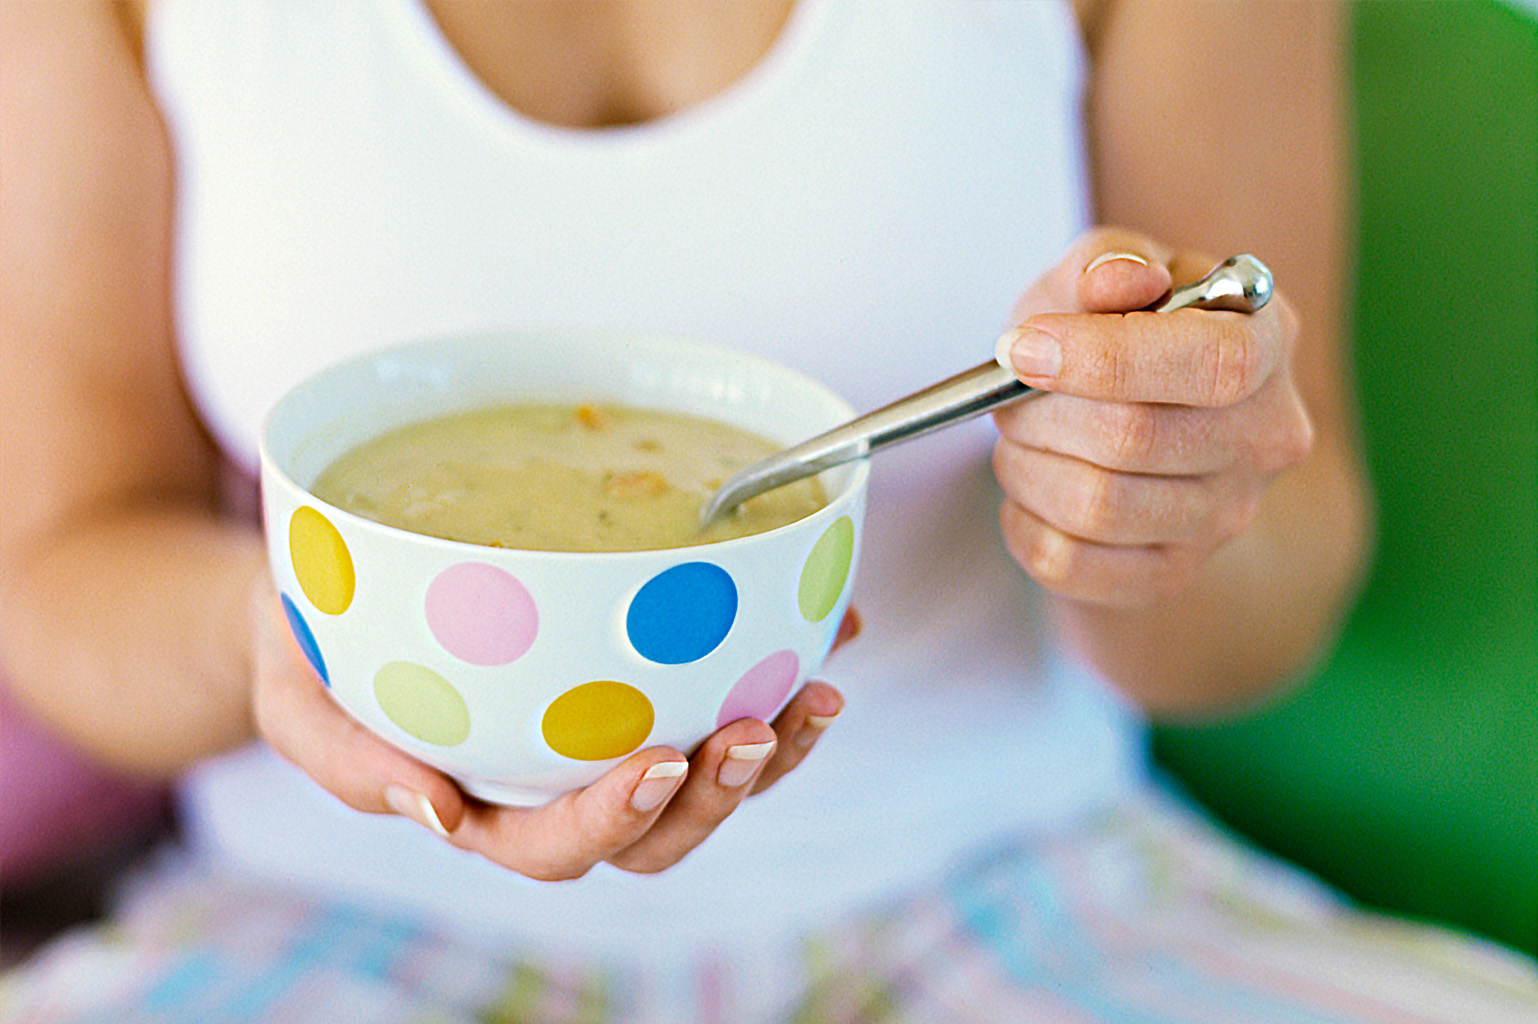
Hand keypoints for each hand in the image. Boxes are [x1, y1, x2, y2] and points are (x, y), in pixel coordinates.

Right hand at [251, 582, 850, 879]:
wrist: (329, 594)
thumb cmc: (309, 650)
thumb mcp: (297, 698)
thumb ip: (351, 760)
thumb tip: (433, 813)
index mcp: (482, 808)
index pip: (555, 846)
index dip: (614, 819)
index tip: (658, 763)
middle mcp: (557, 785)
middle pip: (658, 829)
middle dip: (722, 792)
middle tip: (763, 723)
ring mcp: (604, 735)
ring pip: (706, 775)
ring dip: (773, 746)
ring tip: (820, 687)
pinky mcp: (638, 679)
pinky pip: (720, 690)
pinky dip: (780, 663)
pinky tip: (831, 625)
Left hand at [991, 228, 1311, 607]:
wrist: (1137, 419)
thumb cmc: (1115, 332)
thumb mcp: (1104, 272)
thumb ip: (1107, 262)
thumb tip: (1118, 281)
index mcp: (1266, 343)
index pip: (1210, 362)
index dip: (1104, 357)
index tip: (1024, 347)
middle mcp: (1266, 437)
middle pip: (1133, 438)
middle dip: (1039, 412)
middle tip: (1008, 394)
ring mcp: (1226, 516)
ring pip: (1096, 507)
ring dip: (1025, 466)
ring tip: (1020, 438)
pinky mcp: (1171, 574)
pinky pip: (1070, 565)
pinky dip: (1023, 523)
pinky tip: (1029, 489)